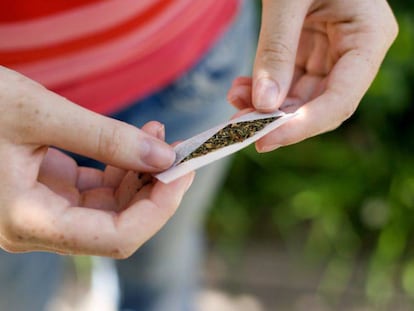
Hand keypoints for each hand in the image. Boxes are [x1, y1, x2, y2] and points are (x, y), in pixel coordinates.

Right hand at [0, 66, 193, 257]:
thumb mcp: (36, 114)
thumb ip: (104, 137)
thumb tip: (163, 155)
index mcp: (29, 221)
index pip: (117, 237)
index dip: (159, 207)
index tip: (184, 169)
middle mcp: (39, 226)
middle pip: (120, 224)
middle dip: (156, 188)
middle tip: (180, 148)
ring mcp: (45, 210)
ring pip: (112, 207)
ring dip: (142, 174)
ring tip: (160, 134)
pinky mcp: (50, 191)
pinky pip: (98, 189)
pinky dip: (122, 167)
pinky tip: (138, 140)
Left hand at [227, 0, 397, 150]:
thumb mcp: (288, 0)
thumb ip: (276, 50)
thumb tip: (263, 103)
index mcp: (368, 37)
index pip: (340, 99)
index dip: (303, 126)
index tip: (264, 140)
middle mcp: (354, 51)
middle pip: (319, 103)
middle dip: (278, 119)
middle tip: (240, 126)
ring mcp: (332, 51)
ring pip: (300, 96)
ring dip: (266, 106)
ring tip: (234, 99)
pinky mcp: (310, 49)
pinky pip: (289, 80)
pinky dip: (264, 89)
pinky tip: (241, 89)